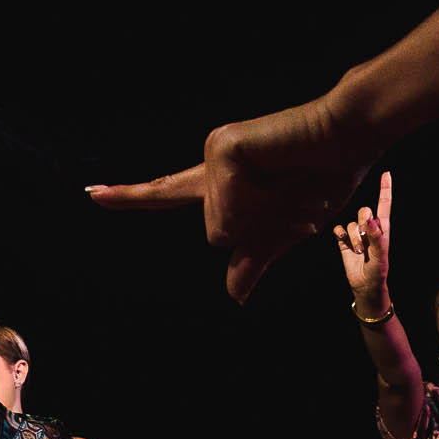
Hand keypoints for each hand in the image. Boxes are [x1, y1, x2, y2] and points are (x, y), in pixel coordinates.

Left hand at [87, 89, 379, 301]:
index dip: (129, 196)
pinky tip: (280, 170)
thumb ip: (253, 257)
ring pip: (222, 226)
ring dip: (266, 215)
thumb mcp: (285, 229)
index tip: (91, 194)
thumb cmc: (322, 177)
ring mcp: (214, 154)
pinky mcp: (222, 149)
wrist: (348, 143)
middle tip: (292, 193)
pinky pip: (230, 210)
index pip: (167, 193)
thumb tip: (234, 295)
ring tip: (288, 179)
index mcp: (219, 183)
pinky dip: (262, 204)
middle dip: (263, 230)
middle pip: (217, 234)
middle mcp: (209, 165)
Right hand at [333, 172, 393, 305]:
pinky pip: (339, 229)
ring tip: (360, 252)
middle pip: (364, 210)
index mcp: (383, 227)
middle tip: (366, 238)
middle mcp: (369, 228)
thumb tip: (369, 218)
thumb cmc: (378, 269)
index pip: (384, 204)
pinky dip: (340, 234)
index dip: (385, 189)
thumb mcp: (381, 253)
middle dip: (363, 222)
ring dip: (354, 238)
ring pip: (351, 223)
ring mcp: (356, 234)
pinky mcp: (344, 241)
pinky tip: (343, 241)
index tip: (386, 174)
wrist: (366, 284)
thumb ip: (376, 235)